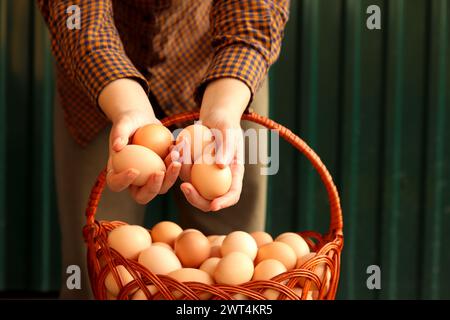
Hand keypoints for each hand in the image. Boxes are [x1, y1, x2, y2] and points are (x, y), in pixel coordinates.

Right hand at [99, 79, 180, 203]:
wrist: (144, 121)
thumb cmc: (129, 122)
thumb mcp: (123, 124)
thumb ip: (119, 134)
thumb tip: (117, 146)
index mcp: (117, 172)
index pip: (116, 184)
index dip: (124, 181)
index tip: (134, 170)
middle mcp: (134, 181)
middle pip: (142, 195)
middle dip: (152, 187)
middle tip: (160, 172)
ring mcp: (150, 178)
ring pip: (162, 187)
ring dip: (170, 176)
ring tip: (174, 157)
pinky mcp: (164, 172)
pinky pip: (172, 174)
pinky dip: (178, 164)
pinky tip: (179, 149)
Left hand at [178, 78, 249, 211]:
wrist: (214, 116)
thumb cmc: (225, 123)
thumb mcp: (228, 132)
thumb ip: (226, 148)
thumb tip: (221, 167)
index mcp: (233, 174)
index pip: (232, 195)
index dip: (224, 203)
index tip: (213, 205)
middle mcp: (219, 179)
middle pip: (208, 199)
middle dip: (195, 198)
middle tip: (184, 187)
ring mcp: (204, 175)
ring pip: (191, 185)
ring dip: (181, 170)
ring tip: (178, 150)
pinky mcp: (192, 168)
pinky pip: (182, 171)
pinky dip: (176, 162)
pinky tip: (172, 148)